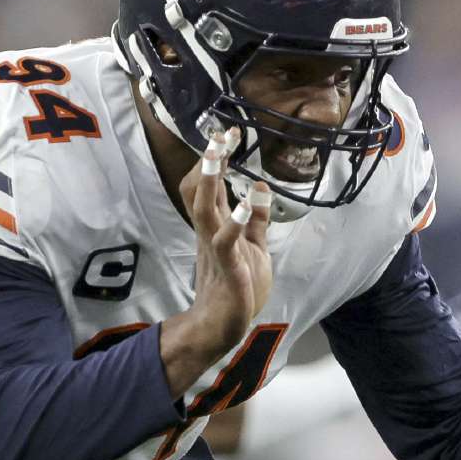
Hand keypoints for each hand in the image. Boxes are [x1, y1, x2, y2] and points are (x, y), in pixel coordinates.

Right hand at [173, 127, 273, 351]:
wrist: (223, 326)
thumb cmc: (237, 287)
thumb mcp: (255, 247)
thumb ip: (256, 218)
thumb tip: (259, 186)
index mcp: (216, 225)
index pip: (213, 184)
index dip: (217, 158)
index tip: (227, 132)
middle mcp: (210, 231)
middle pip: (201, 188)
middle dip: (209, 159)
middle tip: (220, 133)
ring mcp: (216, 247)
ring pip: (203, 207)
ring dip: (208, 179)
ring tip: (215, 153)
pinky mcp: (227, 265)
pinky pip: (226, 240)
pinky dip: (234, 220)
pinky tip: (244, 201)